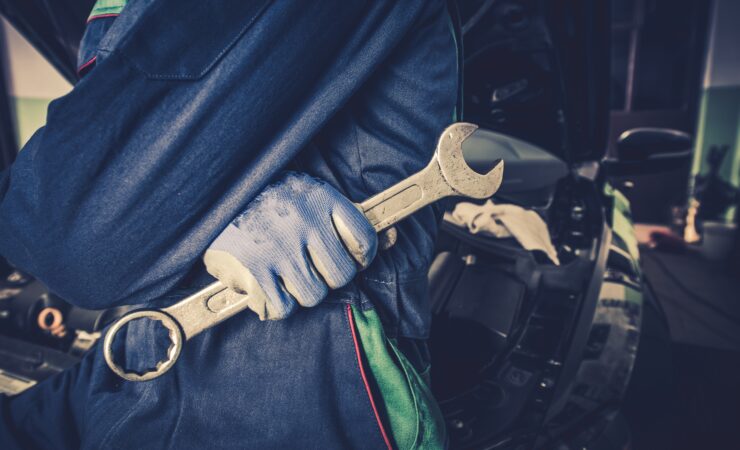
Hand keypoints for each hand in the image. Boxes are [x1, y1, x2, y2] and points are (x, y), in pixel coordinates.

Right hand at [204, 172, 376, 319]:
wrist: (211, 191)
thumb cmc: (266, 198)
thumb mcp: (308, 193)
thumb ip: (346, 217)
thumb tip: (394, 239)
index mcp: (321, 198)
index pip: (365, 240)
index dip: (360, 256)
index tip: (348, 256)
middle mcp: (304, 223)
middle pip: (341, 276)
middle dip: (326, 276)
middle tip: (307, 264)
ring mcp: (278, 248)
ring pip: (312, 295)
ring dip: (298, 290)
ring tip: (280, 270)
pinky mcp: (253, 271)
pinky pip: (281, 308)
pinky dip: (273, 303)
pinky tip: (262, 283)